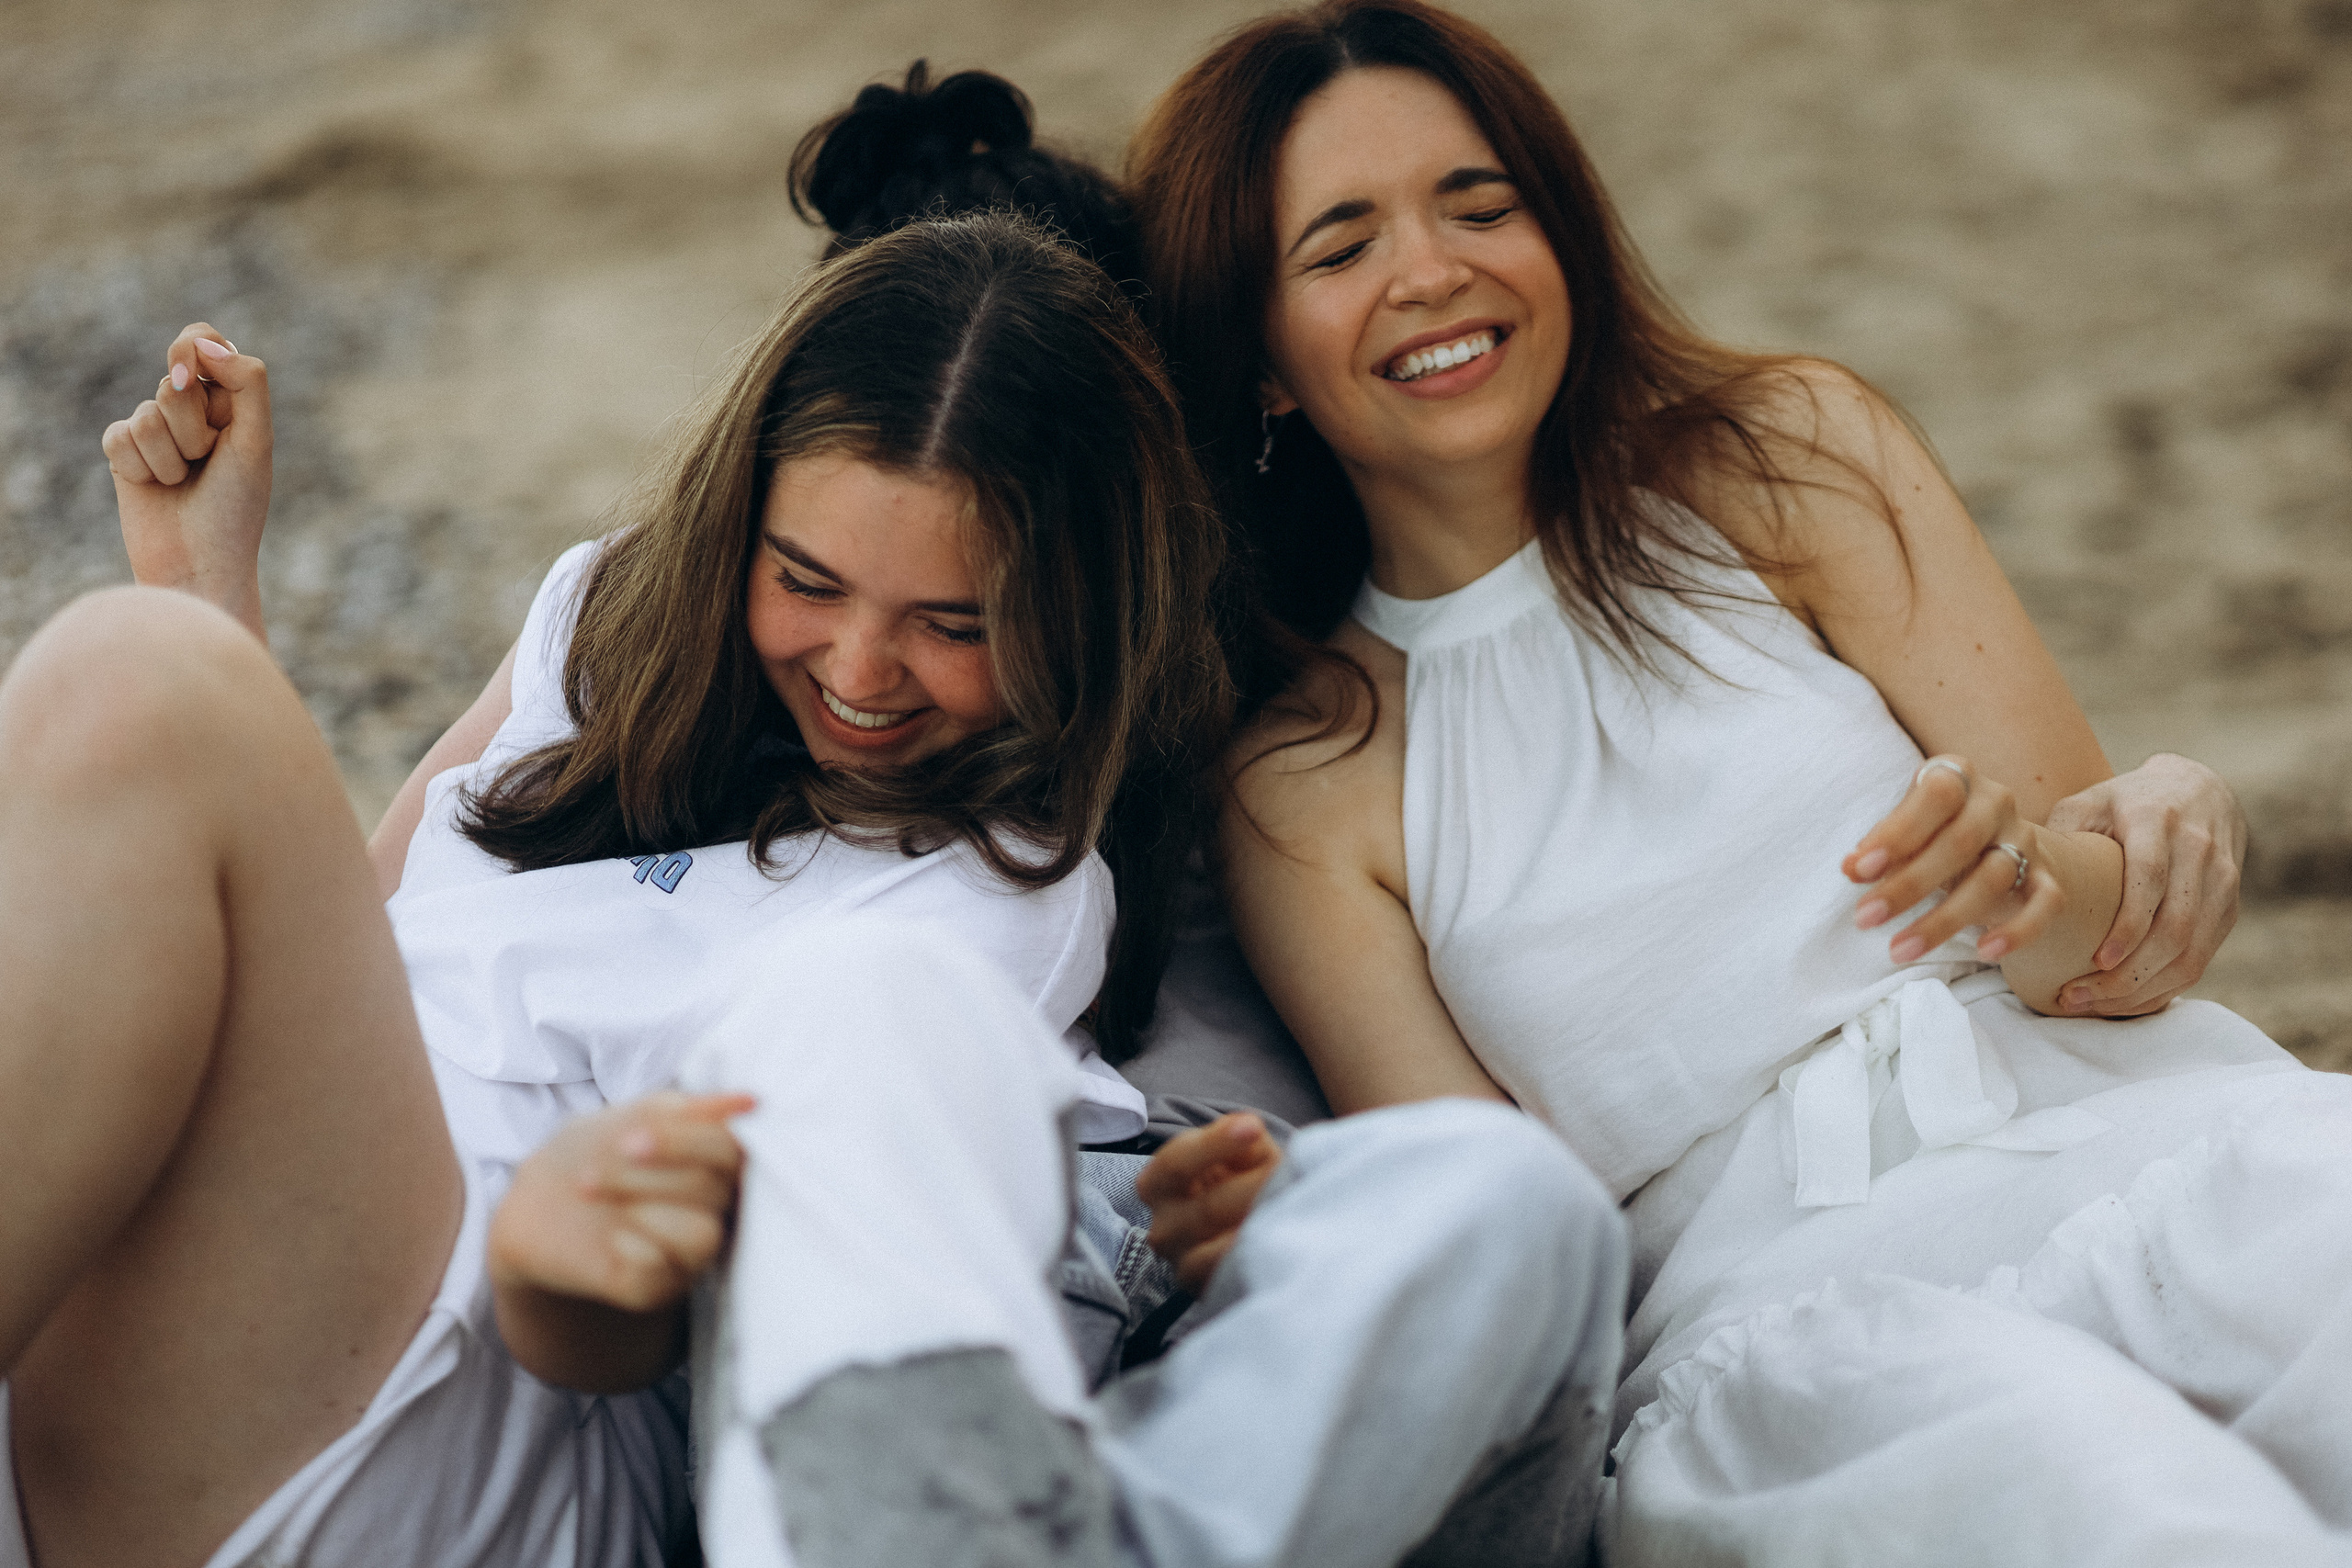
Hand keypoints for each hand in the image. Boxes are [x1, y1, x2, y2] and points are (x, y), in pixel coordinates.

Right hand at [99, 323, 272, 638]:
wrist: (201, 564)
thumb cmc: (236, 506)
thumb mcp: (256, 441)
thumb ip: (246, 383)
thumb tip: (206, 343)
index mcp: (228, 401)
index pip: (202, 342)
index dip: (194, 348)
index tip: (198, 368)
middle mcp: (190, 411)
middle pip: (174, 380)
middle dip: (193, 424)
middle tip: (207, 460)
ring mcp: (154, 431)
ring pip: (147, 412)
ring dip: (171, 455)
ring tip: (185, 482)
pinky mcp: (123, 454)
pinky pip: (120, 436)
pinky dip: (143, 467)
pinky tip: (156, 489)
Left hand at [490, 1091, 752, 1316]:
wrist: (535, 1204)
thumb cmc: (594, 1151)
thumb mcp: (633, 1116)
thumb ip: (689, 1110)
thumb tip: (749, 1102)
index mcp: (715, 1162)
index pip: (732, 1149)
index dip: (685, 1143)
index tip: (629, 1141)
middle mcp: (715, 1208)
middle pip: (711, 1190)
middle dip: (643, 1176)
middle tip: (590, 1173)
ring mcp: (689, 1253)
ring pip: (702, 1235)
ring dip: (639, 1208)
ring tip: (590, 1192)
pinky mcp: (656, 1288)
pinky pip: (660, 1272)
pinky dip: (628, 1247)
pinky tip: (605, 1237)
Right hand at [1137, 1112, 1282, 1294]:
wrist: (1250, 1223)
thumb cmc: (1244, 1178)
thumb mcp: (1243, 1151)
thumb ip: (1243, 1137)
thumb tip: (1249, 1129)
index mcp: (1159, 1183)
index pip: (1176, 1163)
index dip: (1215, 1145)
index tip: (1253, 1128)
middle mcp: (1163, 1227)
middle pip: (1209, 1208)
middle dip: (1256, 1191)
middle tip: (1290, 1179)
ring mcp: (1181, 1263)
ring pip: (1219, 1248)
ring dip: (1259, 1226)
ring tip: (1289, 1208)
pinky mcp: (1201, 1289)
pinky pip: (1226, 1276)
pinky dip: (1252, 1257)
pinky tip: (1277, 1242)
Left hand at [1843, 755, 2064, 965]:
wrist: (2003, 843)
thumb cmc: (1935, 832)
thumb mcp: (1908, 832)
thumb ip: (1882, 846)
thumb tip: (1850, 867)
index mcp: (1959, 778)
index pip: (1935, 795)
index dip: (1897, 832)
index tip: (1857, 872)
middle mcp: (1997, 803)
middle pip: (1960, 842)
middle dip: (1908, 885)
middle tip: (1865, 919)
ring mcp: (2026, 841)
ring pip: (1993, 878)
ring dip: (1943, 919)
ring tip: (1899, 949)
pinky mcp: (2049, 878)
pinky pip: (2044, 905)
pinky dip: (2018, 930)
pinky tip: (1986, 952)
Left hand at [2044, 753, 2244, 1015]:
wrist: (2198, 789)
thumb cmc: (2124, 802)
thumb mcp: (2087, 802)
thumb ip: (2058, 834)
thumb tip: (2015, 875)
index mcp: (2157, 821)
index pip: (2151, 880)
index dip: (2129, 926)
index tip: (2098, 961)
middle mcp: (2199, 851)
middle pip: (2176, 927)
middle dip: (2129, 973)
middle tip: (2077, 997)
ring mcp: (2223, 882)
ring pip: (2193, 952)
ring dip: (2144, 989)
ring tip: (2092, 1004)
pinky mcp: (2230, 908)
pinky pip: (2202, 959)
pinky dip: (2165, 988)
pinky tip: (2125, 1000)